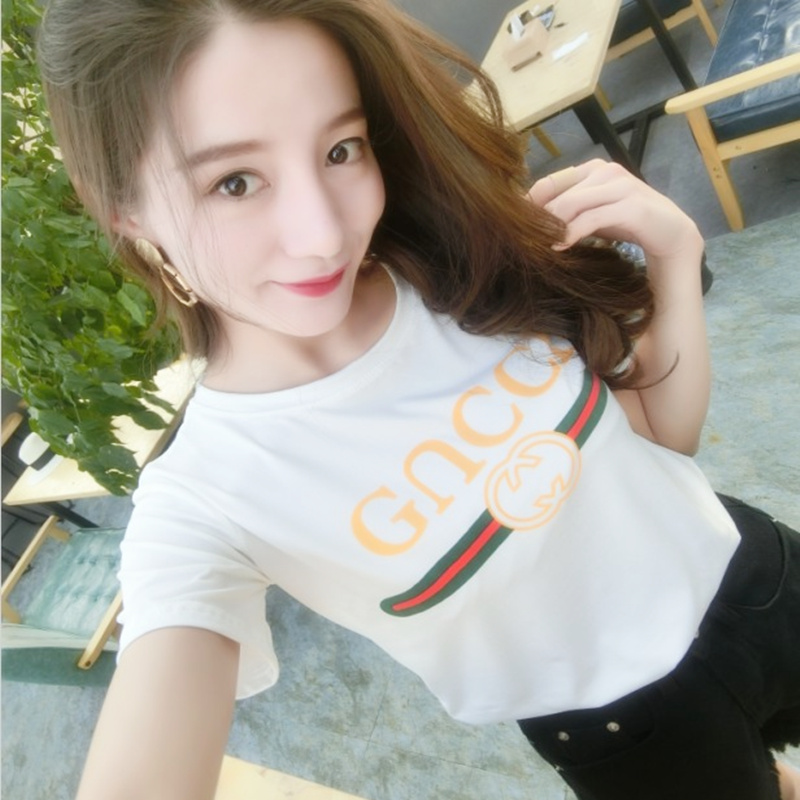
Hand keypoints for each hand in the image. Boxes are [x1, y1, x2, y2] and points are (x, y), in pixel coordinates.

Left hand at [527, 159, 702, 263]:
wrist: (671, 235)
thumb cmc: (627, 225)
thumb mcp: (591, 216)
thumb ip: (567, 212)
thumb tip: (527, 222)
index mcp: (593, 169)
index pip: (549, 183)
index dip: (528, 206)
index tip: (513, 229)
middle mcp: (605, 171)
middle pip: (556, 194)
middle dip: (536, 219)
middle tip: (520, 242)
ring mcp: (620, 186)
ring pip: (571, 205)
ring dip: (551, 227)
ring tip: (536, 246)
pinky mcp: (631, 206)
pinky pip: (592, 218)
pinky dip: (571, 234)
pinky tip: (559, 248)